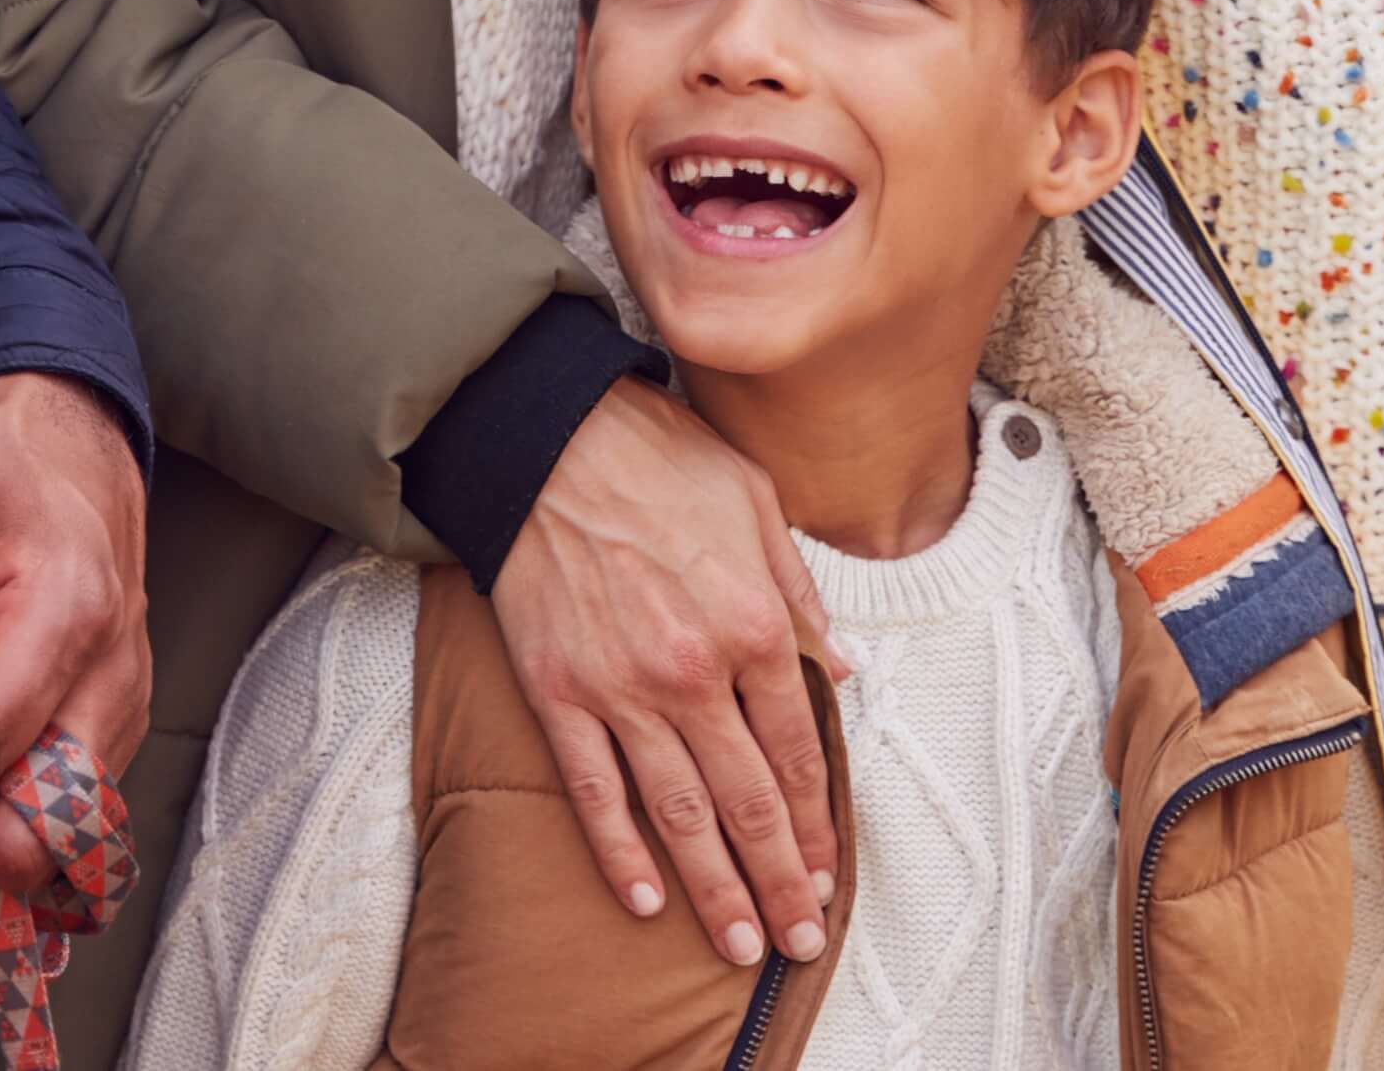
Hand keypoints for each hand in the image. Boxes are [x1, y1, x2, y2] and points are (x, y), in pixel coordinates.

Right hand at [486, 380, 836, 972]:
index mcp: (754, 624)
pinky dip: (620, 851)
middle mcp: (694, 672)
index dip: (815, 821)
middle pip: (748, 800)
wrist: (545, 436)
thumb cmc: (658, 456)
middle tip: (801, 939)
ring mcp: (621, 691)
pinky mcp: (559, 695)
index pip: (797, 749)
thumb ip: (800, 592)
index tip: (826, 872)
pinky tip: (645, 900)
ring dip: (715, 889)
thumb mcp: (758, 502)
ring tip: (742, 946)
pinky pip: (594, 791)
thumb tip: (839, 667)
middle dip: (779, 879)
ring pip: (678, 814)